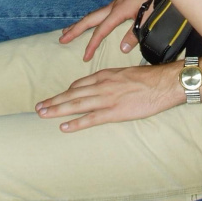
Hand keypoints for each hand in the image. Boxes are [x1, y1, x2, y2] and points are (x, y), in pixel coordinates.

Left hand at [35, 63, 183, 131]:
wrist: (163, 83)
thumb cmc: (149, 78)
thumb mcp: (127, 73)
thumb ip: (113, 79)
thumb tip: (108, 85)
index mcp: (105, 75)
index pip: (80, 84)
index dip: (66, 92)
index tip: (56, 98)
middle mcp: (102, 85)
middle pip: (72, 94)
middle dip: (54, 101)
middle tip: (38, 108)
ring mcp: (107, 99)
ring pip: (76, 105)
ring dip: (58, 110)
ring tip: (43, 115)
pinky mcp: (114, 112)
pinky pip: (91, 118)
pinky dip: (76, 122)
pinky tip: (64, 126)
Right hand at [60, 0, 159, 60]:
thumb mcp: (149, 16)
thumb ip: (136, 33)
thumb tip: (122, 49)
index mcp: (120, 10)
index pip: (101, 30)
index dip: (92, 44)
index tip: (85, 57)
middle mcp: (115, 5)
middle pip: (90, 18)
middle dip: (76, 29)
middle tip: (61, 39)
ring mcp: (117, 1)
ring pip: (95, 13)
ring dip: (81, 23)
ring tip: (68, 31)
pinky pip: (102, 10)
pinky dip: (93, 17)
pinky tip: (93, 21)